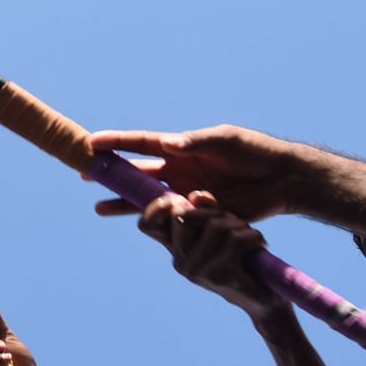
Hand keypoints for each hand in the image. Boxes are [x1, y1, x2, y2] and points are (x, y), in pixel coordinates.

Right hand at [91, 125, 299, 220]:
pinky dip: (162, 221)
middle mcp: (179, 170)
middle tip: (83, 175)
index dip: (116, 142)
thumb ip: (196, 142)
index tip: (91, 142)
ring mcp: (187, 192)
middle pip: (137, 173)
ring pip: (148, 199)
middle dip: (111, 174)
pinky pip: (174, 219)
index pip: (141, 143)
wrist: (282, 179)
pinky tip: (150, 223)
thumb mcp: (226, 141)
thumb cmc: (256, 153)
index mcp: (181, 147)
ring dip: (125, 203)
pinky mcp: (200, 213)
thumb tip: (168, 143)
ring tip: (100, 209)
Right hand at [136, 190, 286, 320]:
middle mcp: (180, 261)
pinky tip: (260, 243)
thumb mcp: (221, 229)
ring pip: (215, 226)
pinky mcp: (219, 276)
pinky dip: (253, 236)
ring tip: (248, 234)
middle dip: (214, 211)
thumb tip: (196, 196)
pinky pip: (235, 240)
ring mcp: (197, 271)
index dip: (158, 206)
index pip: (146, 224)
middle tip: (231, 222)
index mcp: (175, 248)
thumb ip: (206, 210)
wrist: (262, 299)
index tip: (183, 201)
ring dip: (239, 224)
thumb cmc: (241, 258)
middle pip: (183, 215)